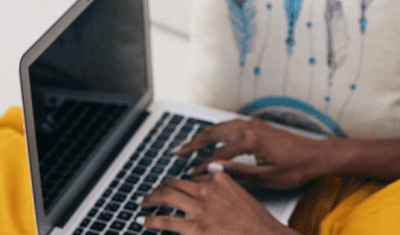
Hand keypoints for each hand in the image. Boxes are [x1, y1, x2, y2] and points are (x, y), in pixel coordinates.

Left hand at [139, 170, 294, 234]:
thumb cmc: (255, 221)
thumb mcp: (240, 192)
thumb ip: (223, 181)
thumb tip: (211, 169)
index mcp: (218, 179)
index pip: (190, 177)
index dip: (178, 183)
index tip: (172, 187)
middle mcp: (206, 190)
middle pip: (174, 184)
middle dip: (159, 188)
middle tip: (151, 194)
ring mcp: (200, 209)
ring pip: (166, 197)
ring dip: (151, 199)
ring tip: (144, 202)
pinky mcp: (195, 229)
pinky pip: (165, 221)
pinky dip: (151, 220)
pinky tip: (143, 221)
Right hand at [174, 118, 329, 188]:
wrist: (316, 155)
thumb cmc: (296, 168)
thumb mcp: (265, 176)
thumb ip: (237, 171)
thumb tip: (213, 169)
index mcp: (250, 140)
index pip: (217, 154)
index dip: (201, 166)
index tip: (190, 175)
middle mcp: (249, 127)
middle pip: (213, 134)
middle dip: (193, 144)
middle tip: (177, 153)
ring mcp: (253, 123)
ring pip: (220, 126)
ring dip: (203, 135)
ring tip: (188, 145)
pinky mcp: (258, 124)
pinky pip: (230, 124)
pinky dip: (216, 130)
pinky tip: (210, 136)